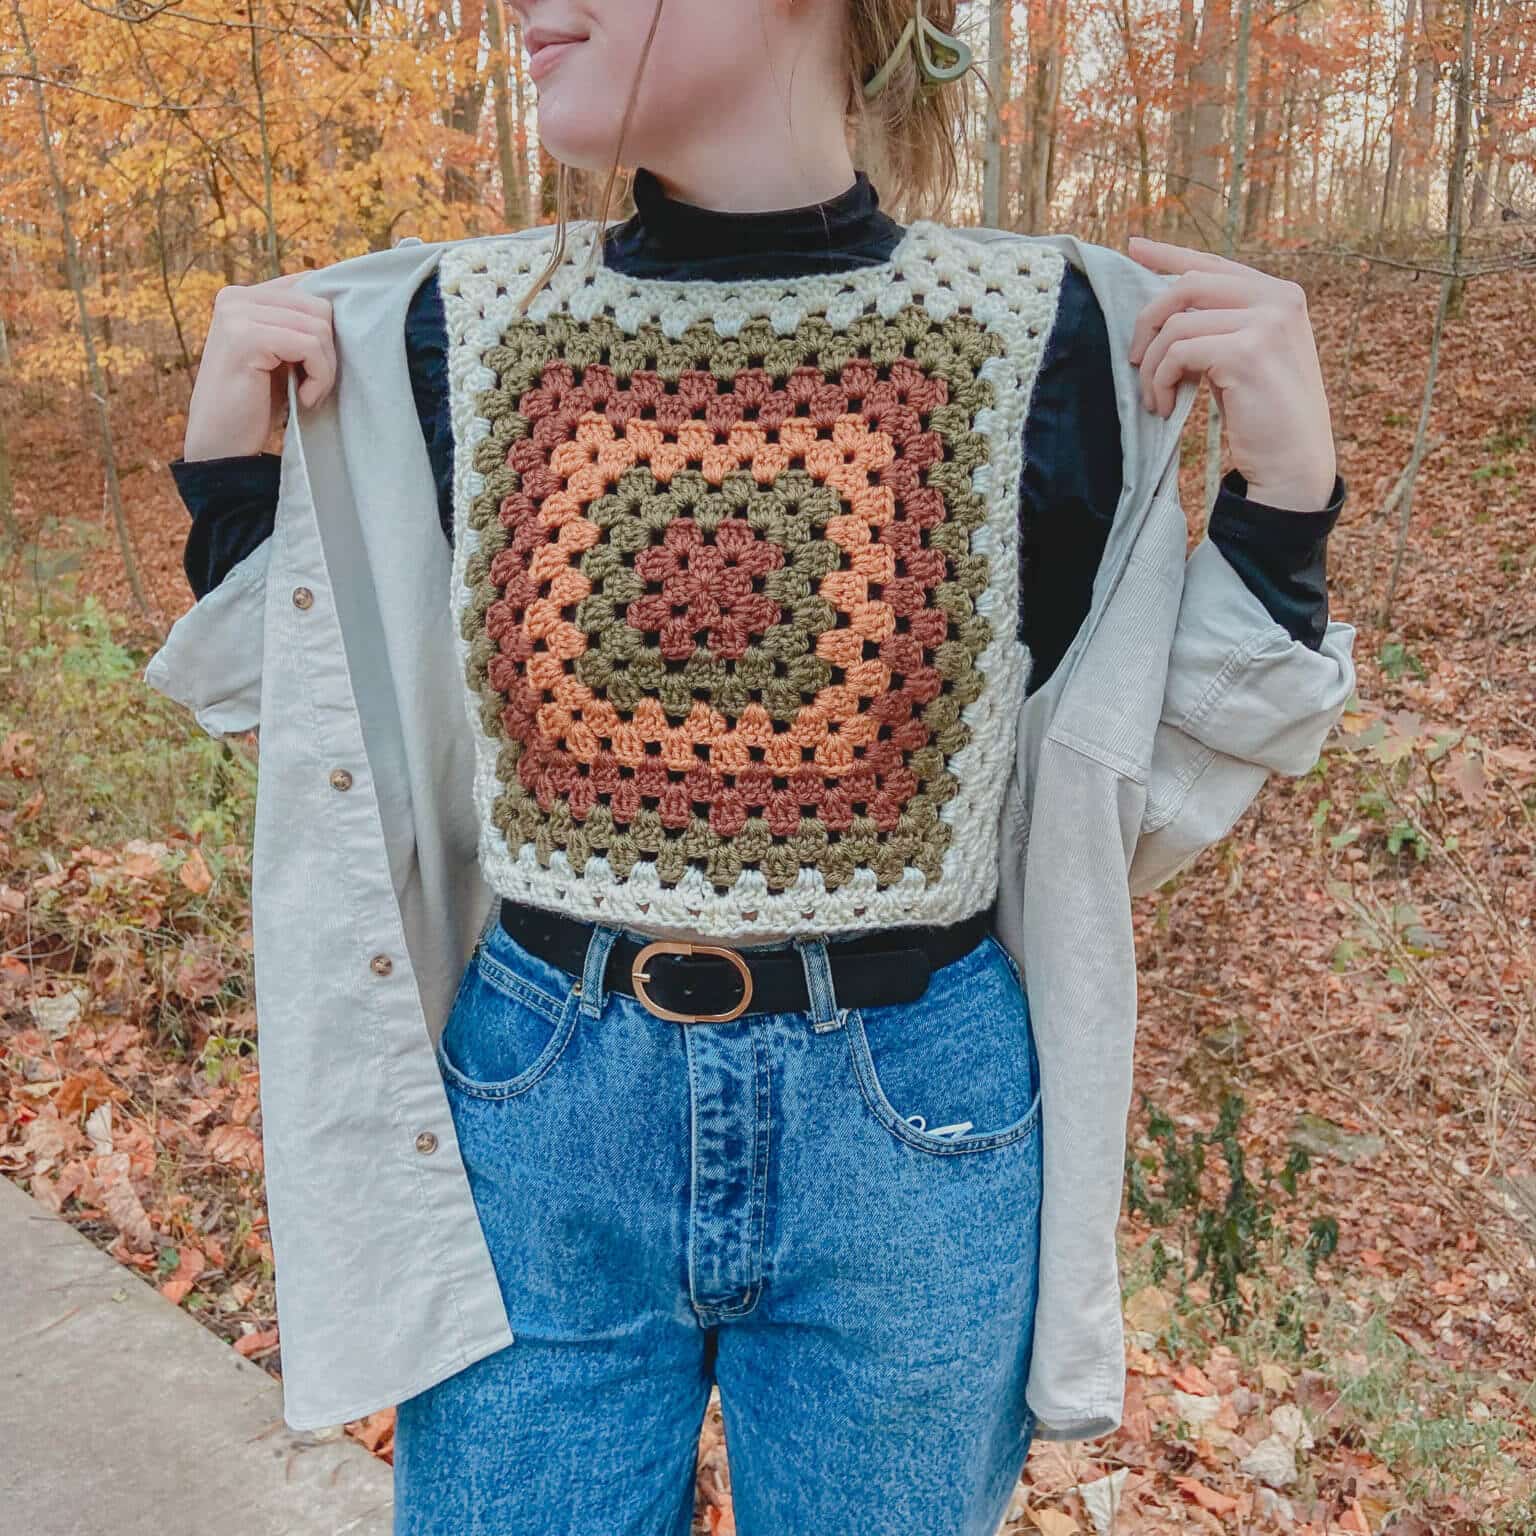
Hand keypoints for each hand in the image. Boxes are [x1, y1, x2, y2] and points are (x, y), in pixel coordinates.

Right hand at [182, 272, 335, 461]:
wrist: (222, 444)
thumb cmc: (256, 403)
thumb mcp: (280, 356)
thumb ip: (298, 325)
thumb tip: (346, 305)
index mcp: (243, 296)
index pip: (307, 286)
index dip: (326, 325)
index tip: (318, 363)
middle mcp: (236, 297)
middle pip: (319, 307)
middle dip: (328, 352)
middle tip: (314, 385)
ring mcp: (238, 314)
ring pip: (319, 328)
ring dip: (325, 369)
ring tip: (306, 393)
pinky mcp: (246, 337)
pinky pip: (310, 346)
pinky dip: (319, 377)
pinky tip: (303, 398)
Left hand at [1124, 236, 1336, 511]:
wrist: (1294, 462)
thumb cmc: (1265, 416)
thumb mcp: (1245, 358)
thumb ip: (1220, 327)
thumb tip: (1165, 313)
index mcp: (1278, 294)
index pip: (1212, 264)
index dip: (1168, 255)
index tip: (1133, 248)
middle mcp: (1277, 299)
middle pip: (1186, 286)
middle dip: (1147, 322)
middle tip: (1134, 361)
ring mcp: (1266, 323)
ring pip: (1176, 326)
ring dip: (1151, 367)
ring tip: (1154, 398)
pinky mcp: (1248, 353)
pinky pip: (1179, 353)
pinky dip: (1161, 381)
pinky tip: (1165, 406)